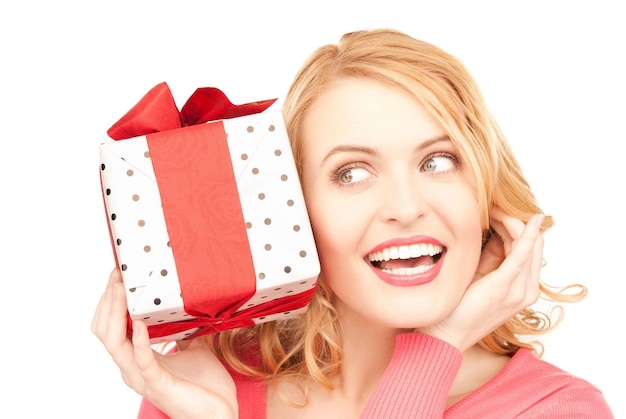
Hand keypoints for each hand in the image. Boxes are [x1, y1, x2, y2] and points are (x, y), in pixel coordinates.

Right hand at [91, 269, 237, 418]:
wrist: (220, 412)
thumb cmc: (205, 384)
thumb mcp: (193, 345)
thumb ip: (183, 328)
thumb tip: (190, 301)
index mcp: (136, 359)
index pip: (109, 327)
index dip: (109, 301)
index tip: (118, 275)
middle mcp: (132, 368)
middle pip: (104, 331)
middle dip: (108, 301)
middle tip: (118, 276)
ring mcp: (141, 377)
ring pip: (113, 344)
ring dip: (116, 314)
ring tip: (123, 290)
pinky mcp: (157, 384)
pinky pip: (142, 361)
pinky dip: (140, 340)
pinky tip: (141, 323)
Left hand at [418, 208, 544, 351]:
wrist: (445, 335)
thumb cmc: (456, 305)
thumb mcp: (477, 275)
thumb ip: (489, 256)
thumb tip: (490, 229)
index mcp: (519, 286)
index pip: (529, 247)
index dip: (516, 225)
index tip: (496, 209)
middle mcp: (526, 290)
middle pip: (533, 244)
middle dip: (516, 220)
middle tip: (494, 204)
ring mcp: (520, 291)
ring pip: (529, 244)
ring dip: (513, 221)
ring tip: (493, 208)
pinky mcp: (506, 287)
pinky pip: (523, 254)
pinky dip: (527, 235)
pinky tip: (530, 220)